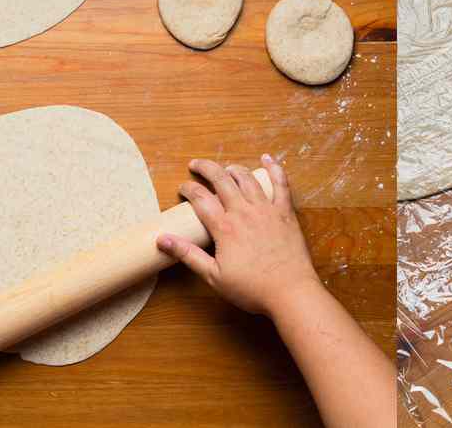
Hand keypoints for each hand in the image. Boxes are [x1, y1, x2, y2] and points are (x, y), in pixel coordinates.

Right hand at [158, 154, 322, 317]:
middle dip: (206, 168)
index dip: (188, 189)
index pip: (200, 199)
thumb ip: (188, 255)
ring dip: (233, 169)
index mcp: (225, 228)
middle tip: (195, 165)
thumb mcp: (213, 276)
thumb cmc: (251, 288)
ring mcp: (266, 209)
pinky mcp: (285, 212)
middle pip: (221, 180)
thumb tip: (162, 240)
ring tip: (225, 169)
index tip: (182, 188)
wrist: (290, 291)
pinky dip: (274, 168)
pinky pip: (280, 184)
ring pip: (247, 179)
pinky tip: (267, 159)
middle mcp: (244, 212)